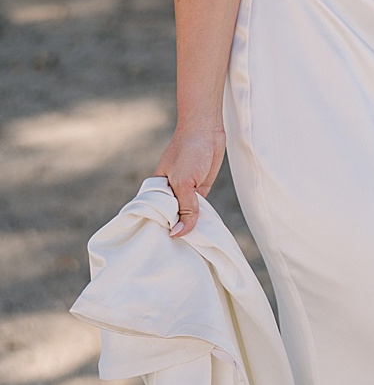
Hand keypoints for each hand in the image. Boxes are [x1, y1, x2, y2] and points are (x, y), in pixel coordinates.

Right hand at [153, 122, 224, 237]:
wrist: (206, 132)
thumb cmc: (188, 153)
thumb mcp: (184, 183)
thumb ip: (185, 208)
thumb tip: (179, 233)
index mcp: (157, 189)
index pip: (155, 215)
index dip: (160, 229)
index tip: (164, 247)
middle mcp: (169, 192)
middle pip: (172, 217)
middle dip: (177, 230)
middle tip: (180, 252)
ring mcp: (185, 192)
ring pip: (187, 215)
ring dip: (192, 226)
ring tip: (194, 247)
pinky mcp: (199, 190)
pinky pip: (199, 209)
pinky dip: (202, 219)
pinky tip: (205, 233)